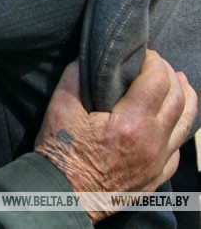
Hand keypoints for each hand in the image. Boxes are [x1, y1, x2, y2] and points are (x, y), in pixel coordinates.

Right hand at [35, 51, 196, 222]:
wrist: (63, 194)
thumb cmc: (60, 151)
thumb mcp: (60, 107)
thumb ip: (76, 76)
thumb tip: (87, 55)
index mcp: (130, 124)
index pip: (157, 81)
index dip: (153, 61)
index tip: (142, 53)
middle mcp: (153, 143)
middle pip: (178, 98)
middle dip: (169, 74)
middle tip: (155, 63)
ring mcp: (159, 162)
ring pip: (187, 122)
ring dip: (185, 97)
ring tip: (178, 82)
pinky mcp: (158, 176)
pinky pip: (179, 147)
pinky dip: (179, 125)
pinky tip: (170, 118)